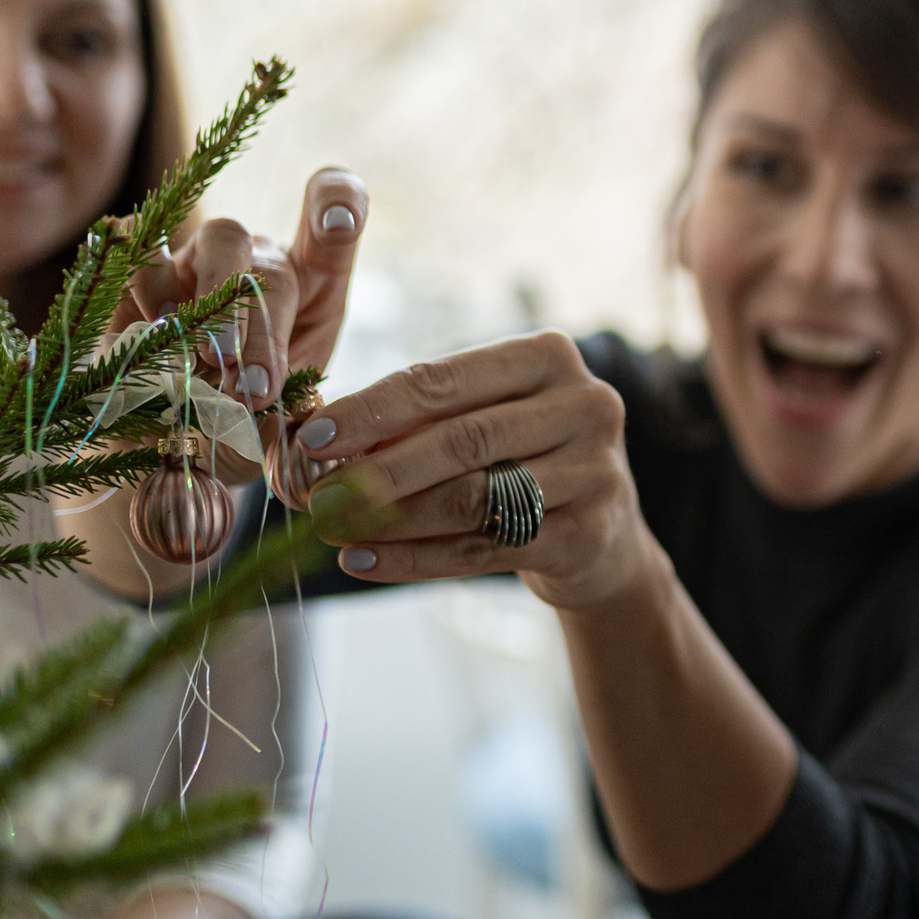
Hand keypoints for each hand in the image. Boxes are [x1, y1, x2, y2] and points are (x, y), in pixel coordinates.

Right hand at [117, 167, 365, 473]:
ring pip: (217, 243)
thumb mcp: (281, 426)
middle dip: (260, 326)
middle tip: (251, 383)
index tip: (340, 222)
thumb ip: (286, 416)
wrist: (176, 448)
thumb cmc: (244, 427)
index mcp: (309, 288)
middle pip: (269, 262)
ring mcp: (199, 262)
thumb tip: (268, 404)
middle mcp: (258, 263)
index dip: (338, 206)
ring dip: (213, 303)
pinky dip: (148, 284)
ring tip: (203, 360)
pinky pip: (142, 248)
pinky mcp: (141, 274)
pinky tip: (156, 330)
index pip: (332, 228)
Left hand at [296, 330, 654, 608]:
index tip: (314, 436)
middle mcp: (584, 405)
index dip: (374, 409)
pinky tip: (365, 562)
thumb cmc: (524, 462)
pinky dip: (416, 559)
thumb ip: (418, 422)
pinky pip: (486, 549)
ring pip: (474, 498)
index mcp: (549, 357)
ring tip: (335, 530)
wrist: (604, 539)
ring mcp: (595, 471)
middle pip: (463, 439)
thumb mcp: (484, 422)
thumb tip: (319, 439)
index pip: (446, 379)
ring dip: (392, 519)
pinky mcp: (589, 535)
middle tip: (319, 495)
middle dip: (380, 470)